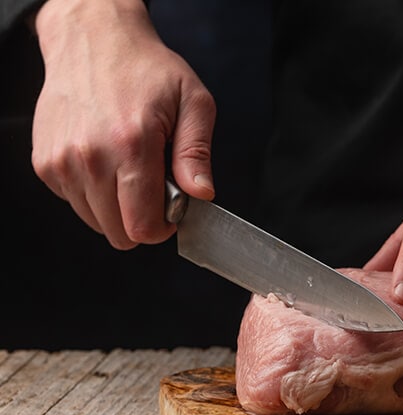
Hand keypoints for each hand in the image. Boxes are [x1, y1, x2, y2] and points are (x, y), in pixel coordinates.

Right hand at [31, 0, 215, 248]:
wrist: (93, 39)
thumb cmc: (147, 70)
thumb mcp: (194, 102)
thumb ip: (197, 153)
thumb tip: (201, 194)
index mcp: (131, 146)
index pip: (142, 226)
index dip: (163, 229)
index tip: (172, 210)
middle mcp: (89, 157)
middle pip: (119, 233)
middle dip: (142, 221)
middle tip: (153, 187)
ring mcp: (62, 162)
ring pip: (96, 223)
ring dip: (117, 208)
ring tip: (129, 170)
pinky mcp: (45, 163)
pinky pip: (75, 203)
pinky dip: (94, 194)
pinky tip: (106, 163)